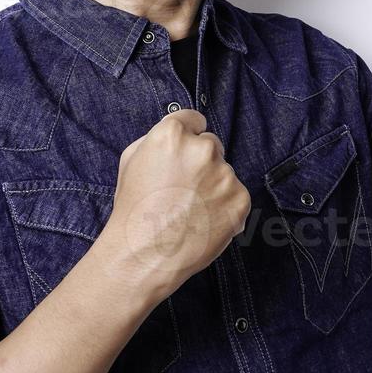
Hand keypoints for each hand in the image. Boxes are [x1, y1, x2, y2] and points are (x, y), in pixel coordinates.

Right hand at [99, 109, 251, 298]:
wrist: (145, 253)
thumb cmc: (134, 209)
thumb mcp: (131, 160)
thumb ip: (158, 139)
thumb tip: (179, 134)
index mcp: (173, 134)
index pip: (194, 119)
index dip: (187, 136)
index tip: (184, 152)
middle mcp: (203, 149)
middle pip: (211, 144)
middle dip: (201, 162)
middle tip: (182, 188)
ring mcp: (224, 175)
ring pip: (223, 172)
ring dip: (213, 185)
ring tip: (189, 210)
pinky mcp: (240, 200)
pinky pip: (236, 195)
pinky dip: (224, 206)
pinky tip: (202, 220)